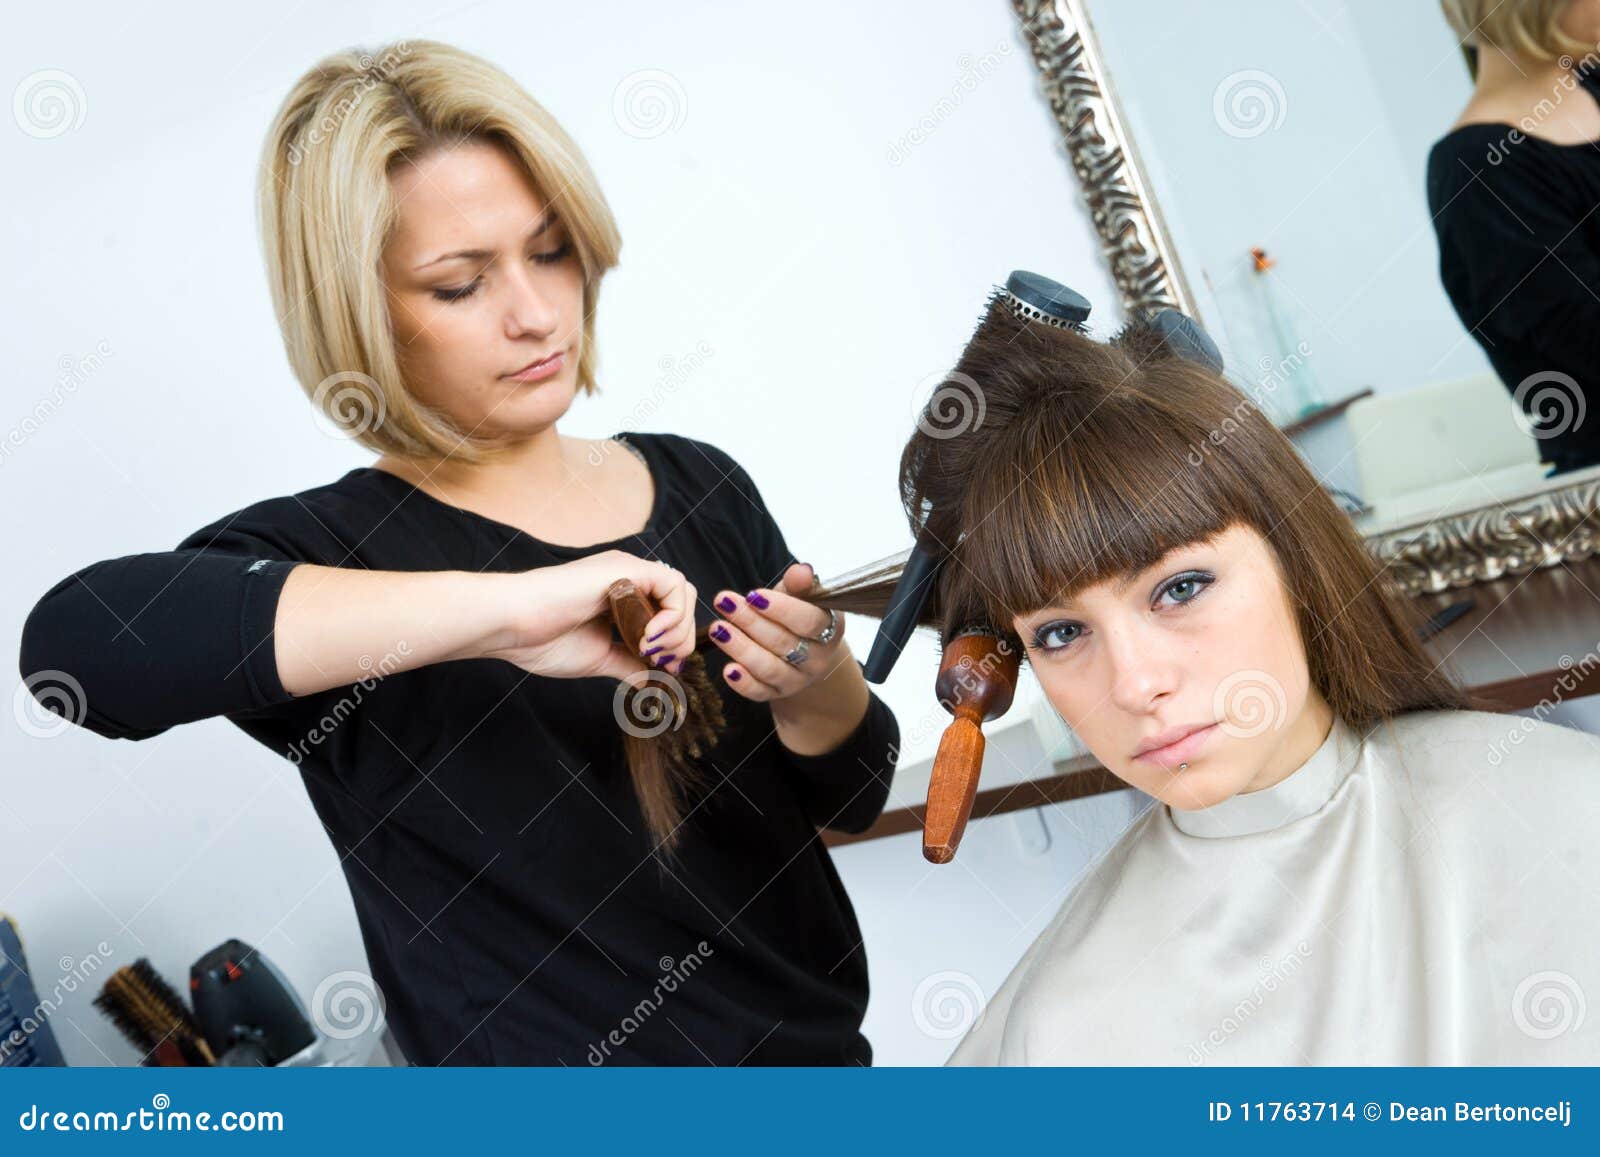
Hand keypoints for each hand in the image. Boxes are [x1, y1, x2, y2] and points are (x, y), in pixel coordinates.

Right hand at [481, 549, 696, 682]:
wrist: (513, 625)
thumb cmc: (543, 640)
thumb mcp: (599, 658)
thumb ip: (628, 665)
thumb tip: (653, 681)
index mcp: (623, 597)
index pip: (670, 612)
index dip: (676, 642)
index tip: (662, 668)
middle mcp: (630, 579)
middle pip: (683, 601)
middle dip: (681, 639)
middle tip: (660, 662)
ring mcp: (628, 570)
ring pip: (683, 591)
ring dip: (677, 629)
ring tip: (650, 650)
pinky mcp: (627, 568)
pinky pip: (672, 584)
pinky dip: (671, 615)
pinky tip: (646, 637)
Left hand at [706, 563, 845, 701]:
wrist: (802, 650)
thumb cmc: (798, 614)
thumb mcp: (801, 595)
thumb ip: (799, 583)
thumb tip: (801, 570)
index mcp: (830, 629)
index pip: (808, 621)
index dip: (781, 609)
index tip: (752, 595)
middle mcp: (817, 659)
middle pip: (784, 643)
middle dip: (751, 622)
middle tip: (724, 602)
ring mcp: (798, 680)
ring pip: (769, 668)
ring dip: (741, 649)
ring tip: (717, 630)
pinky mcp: (776, 694)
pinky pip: (760, 693)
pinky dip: (744, 683)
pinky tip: (728, 669)